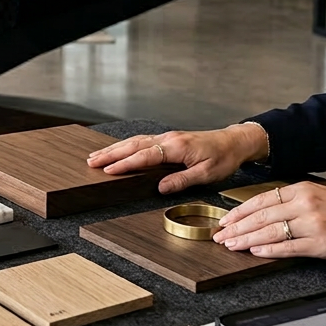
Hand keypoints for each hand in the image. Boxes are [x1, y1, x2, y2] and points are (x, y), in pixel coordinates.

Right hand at [86, 126, 265, 193]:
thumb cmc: (223, 158)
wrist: (233, 142)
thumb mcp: (207, 174)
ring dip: (115, 148)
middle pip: (134, 145)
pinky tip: (118, 150)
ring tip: (96, 156)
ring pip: (135, 141)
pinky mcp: (168, 139)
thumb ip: (182, 180)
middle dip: (111, 154)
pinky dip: (126, 145)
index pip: (145, 155)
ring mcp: (167, 137)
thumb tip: (160, 187)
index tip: (108, 170)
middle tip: (91, 162)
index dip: (125, 163)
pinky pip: (142, 141)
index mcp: (177, 147)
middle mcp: (168, 139)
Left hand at [213, 182, 325, 261]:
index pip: (262, 199)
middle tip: (219, 235)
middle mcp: (305, 204)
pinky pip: (288, 247)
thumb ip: (297, 202)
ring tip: (230, 245)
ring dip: (246, 239)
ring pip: (269, 230)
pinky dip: (269, 249)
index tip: (226, 219)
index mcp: (304, 190)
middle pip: (261, 215)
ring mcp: (312, 224)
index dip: (240, 211)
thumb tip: (270, 212)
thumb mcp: (323, 195)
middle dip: (236, 226)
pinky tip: (255, 251)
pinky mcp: (320, 243)